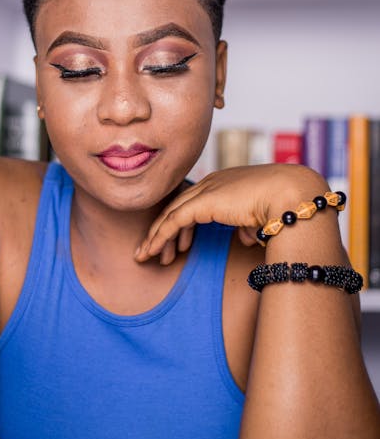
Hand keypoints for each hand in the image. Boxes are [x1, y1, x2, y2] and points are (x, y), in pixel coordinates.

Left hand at [135, 164, 324, 264]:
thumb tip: (247, 238)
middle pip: (178, 207)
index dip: (183, 224)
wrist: (292, 194)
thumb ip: (250, 225)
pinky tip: (150, 251)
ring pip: (171, 214)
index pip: (195, 202)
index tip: (180, 246)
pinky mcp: (202, 202)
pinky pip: (173, 222)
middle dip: (164, 231)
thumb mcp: (264, 218)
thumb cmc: (286, 205)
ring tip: (145, 256)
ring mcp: (206, 190)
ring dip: (156, 236)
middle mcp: (212, 182)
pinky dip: (159, 237)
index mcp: (226, 183)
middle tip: (154, 253)